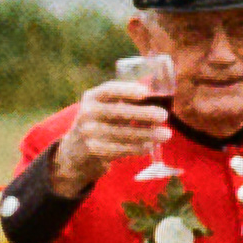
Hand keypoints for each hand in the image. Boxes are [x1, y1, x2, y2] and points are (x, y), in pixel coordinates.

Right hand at [48, 78, 170, 193]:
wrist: (76, 151)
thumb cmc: (101, 123)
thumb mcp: (104, 108)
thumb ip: (124, 102)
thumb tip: (160, 100)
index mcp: (91, 97)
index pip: (109, 90)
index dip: (127, 90)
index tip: (145, 92)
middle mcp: (87, 113)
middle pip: (118, 112)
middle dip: (144, 114)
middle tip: (164, 115)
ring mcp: (89, 133)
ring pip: (122, 133)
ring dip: (147, 134)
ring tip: (166, 134)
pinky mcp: (93, 151)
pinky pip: (120, 149)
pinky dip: (137, 148)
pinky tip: (150, 146)